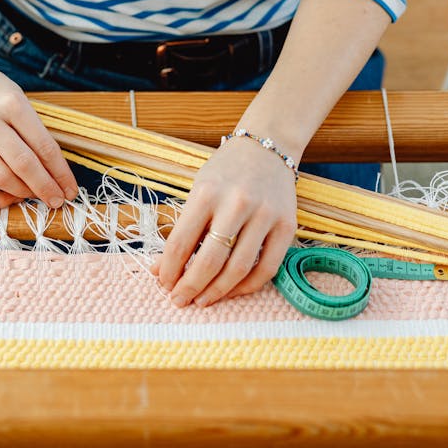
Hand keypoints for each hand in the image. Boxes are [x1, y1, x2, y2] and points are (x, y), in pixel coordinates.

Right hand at [0, 55, 77, 207]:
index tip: (70, 189)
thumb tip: (54, 171)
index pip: (43, 145)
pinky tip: (9, 197)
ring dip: (23, 194)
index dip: (61, 172)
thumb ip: (33, 130)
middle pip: (24, 165)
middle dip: (46, 188)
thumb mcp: (17, 98)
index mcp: (11, 103)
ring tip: (35, 195)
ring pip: (1, 178)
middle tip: (58, 201)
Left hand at [152, 138, 296, 306]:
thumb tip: (160, 270)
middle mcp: (236, 203)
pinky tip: (232, 291)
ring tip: (203, 300)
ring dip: (218, 291)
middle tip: (179, 300)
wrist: (267, 147)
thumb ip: (182, 230)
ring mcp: (265, 214)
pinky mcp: (287, 225)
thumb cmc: (226, 171)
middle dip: (191, 286)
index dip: (169, 270)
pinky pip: (268, 267)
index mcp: (207, 192)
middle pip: (210, 260)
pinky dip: (248, 286)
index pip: (181, 242)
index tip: (163, 284)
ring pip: (239, 268)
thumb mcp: (198, 191)